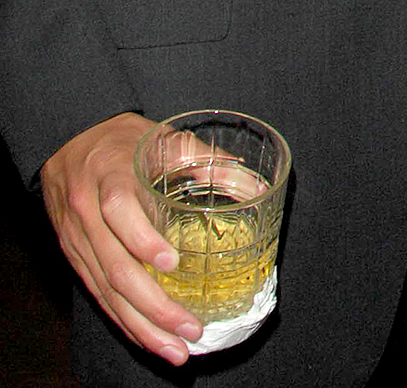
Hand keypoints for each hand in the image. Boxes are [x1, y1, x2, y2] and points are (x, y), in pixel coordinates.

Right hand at [41, 111, 202, 364]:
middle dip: (152, 306)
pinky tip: (148, 340)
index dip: (142, 240)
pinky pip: (97, 296)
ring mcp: (78, 241)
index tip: (171, 264)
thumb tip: (256, 185)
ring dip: (141, 326)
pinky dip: (123, 322)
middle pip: (115, 267)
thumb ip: (206, 159)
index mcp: (110, 177)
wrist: (68, 139)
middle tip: (189, 329)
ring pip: (105, 292)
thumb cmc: (123, 140)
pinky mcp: (76, 258)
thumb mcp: (163, 137)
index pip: (118, 211)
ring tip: (175, 351)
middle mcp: (88, 214)